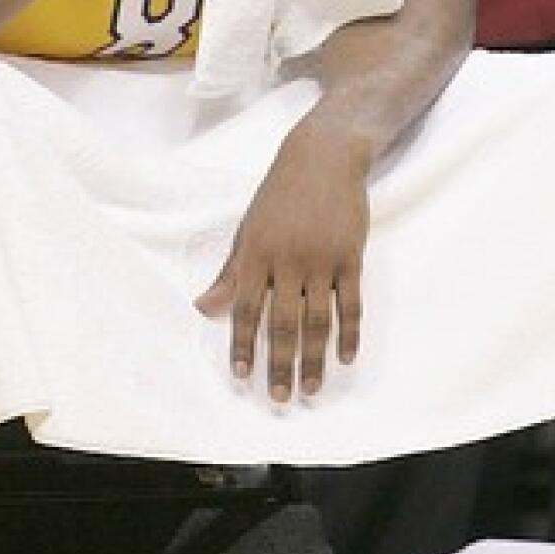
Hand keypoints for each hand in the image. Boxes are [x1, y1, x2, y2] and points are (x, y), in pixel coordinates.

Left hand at [195, 117, 367, 401]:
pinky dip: (349, 332)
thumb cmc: (280, 193)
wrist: (324, 156)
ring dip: (314, 358)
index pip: (246, 308)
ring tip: (311, 388)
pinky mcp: (350, 257)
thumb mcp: (249, 228)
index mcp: (257, 253)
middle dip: (280, 363)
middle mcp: (288, 260)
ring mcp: (322, 260)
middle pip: (284, 323)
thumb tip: (204, 307)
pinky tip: (345, 356)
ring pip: (318, 320)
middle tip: (280, 396)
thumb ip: (231, 272)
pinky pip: (350, 303)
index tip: (242, 375)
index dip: (243, 344)